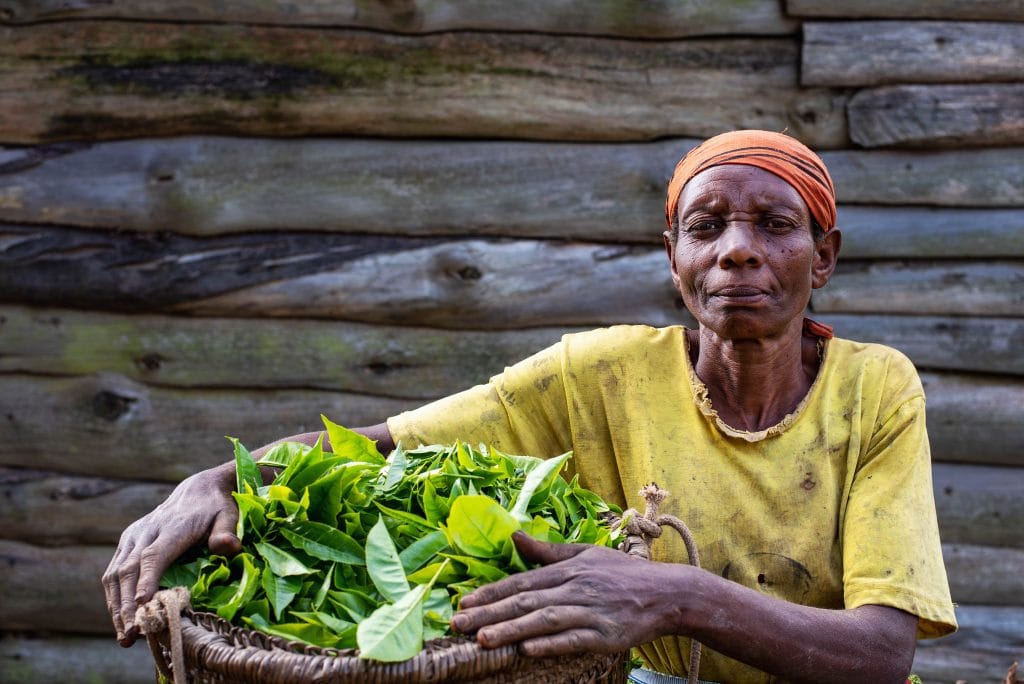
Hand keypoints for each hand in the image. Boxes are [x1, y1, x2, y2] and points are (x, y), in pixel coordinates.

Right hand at [102, 462, 239, 645]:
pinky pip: (113, 571)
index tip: (142, 606)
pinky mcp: (127, 541)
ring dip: (116, 606)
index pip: (154, 556)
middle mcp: (147, 531)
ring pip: (115, 573)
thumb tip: (228, 547)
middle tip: (130, 636)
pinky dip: (114, 597)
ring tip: (123, 636)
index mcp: (173, 527)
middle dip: (127, 605)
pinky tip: (121, 619)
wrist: (198, 489)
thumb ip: (226, 532)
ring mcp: (133, 536)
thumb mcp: (229, 516)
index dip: (146, 581)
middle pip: (129, 570)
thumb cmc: (217, 508)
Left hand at [451, 530, 679, 656]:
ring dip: (511, 630)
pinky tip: (526, 650)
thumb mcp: (585, 554)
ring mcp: (590, 612)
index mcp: (568, 569)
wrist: (667, 594)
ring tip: (482, 639)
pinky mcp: (605, 635)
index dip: (491, 592)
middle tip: (458, 622)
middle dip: (489, 612)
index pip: (522, 581)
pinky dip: (549, 645)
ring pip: (544, 621)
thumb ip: (547, 551)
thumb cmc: (622, 574)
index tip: (463, 601)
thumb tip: (514, 537)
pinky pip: (573, 640)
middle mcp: (576, 588)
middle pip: (526, 601)